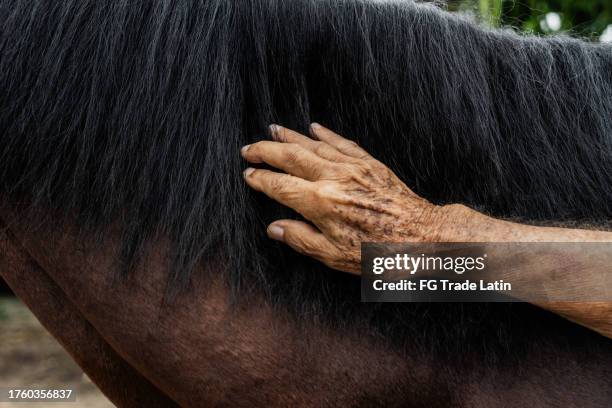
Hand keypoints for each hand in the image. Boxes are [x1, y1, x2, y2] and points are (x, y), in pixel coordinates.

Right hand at [241, 123, 455, 273]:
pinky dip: (326, 133)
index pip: (279, 185)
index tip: (248, 174)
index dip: (260, 179)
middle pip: (291, 157)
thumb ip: (301, 239)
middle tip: (249, 148)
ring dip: (290, 136)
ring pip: (313, 144)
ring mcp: (352, 167)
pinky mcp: (369, 163)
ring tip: (273, 129)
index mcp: (321, 203)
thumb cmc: (380, 252)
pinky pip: (342, 142)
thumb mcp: (334, 255)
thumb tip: (274, 228)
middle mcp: (333, 178)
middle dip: (266, 151)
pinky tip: (314, 127)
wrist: (423, 236)